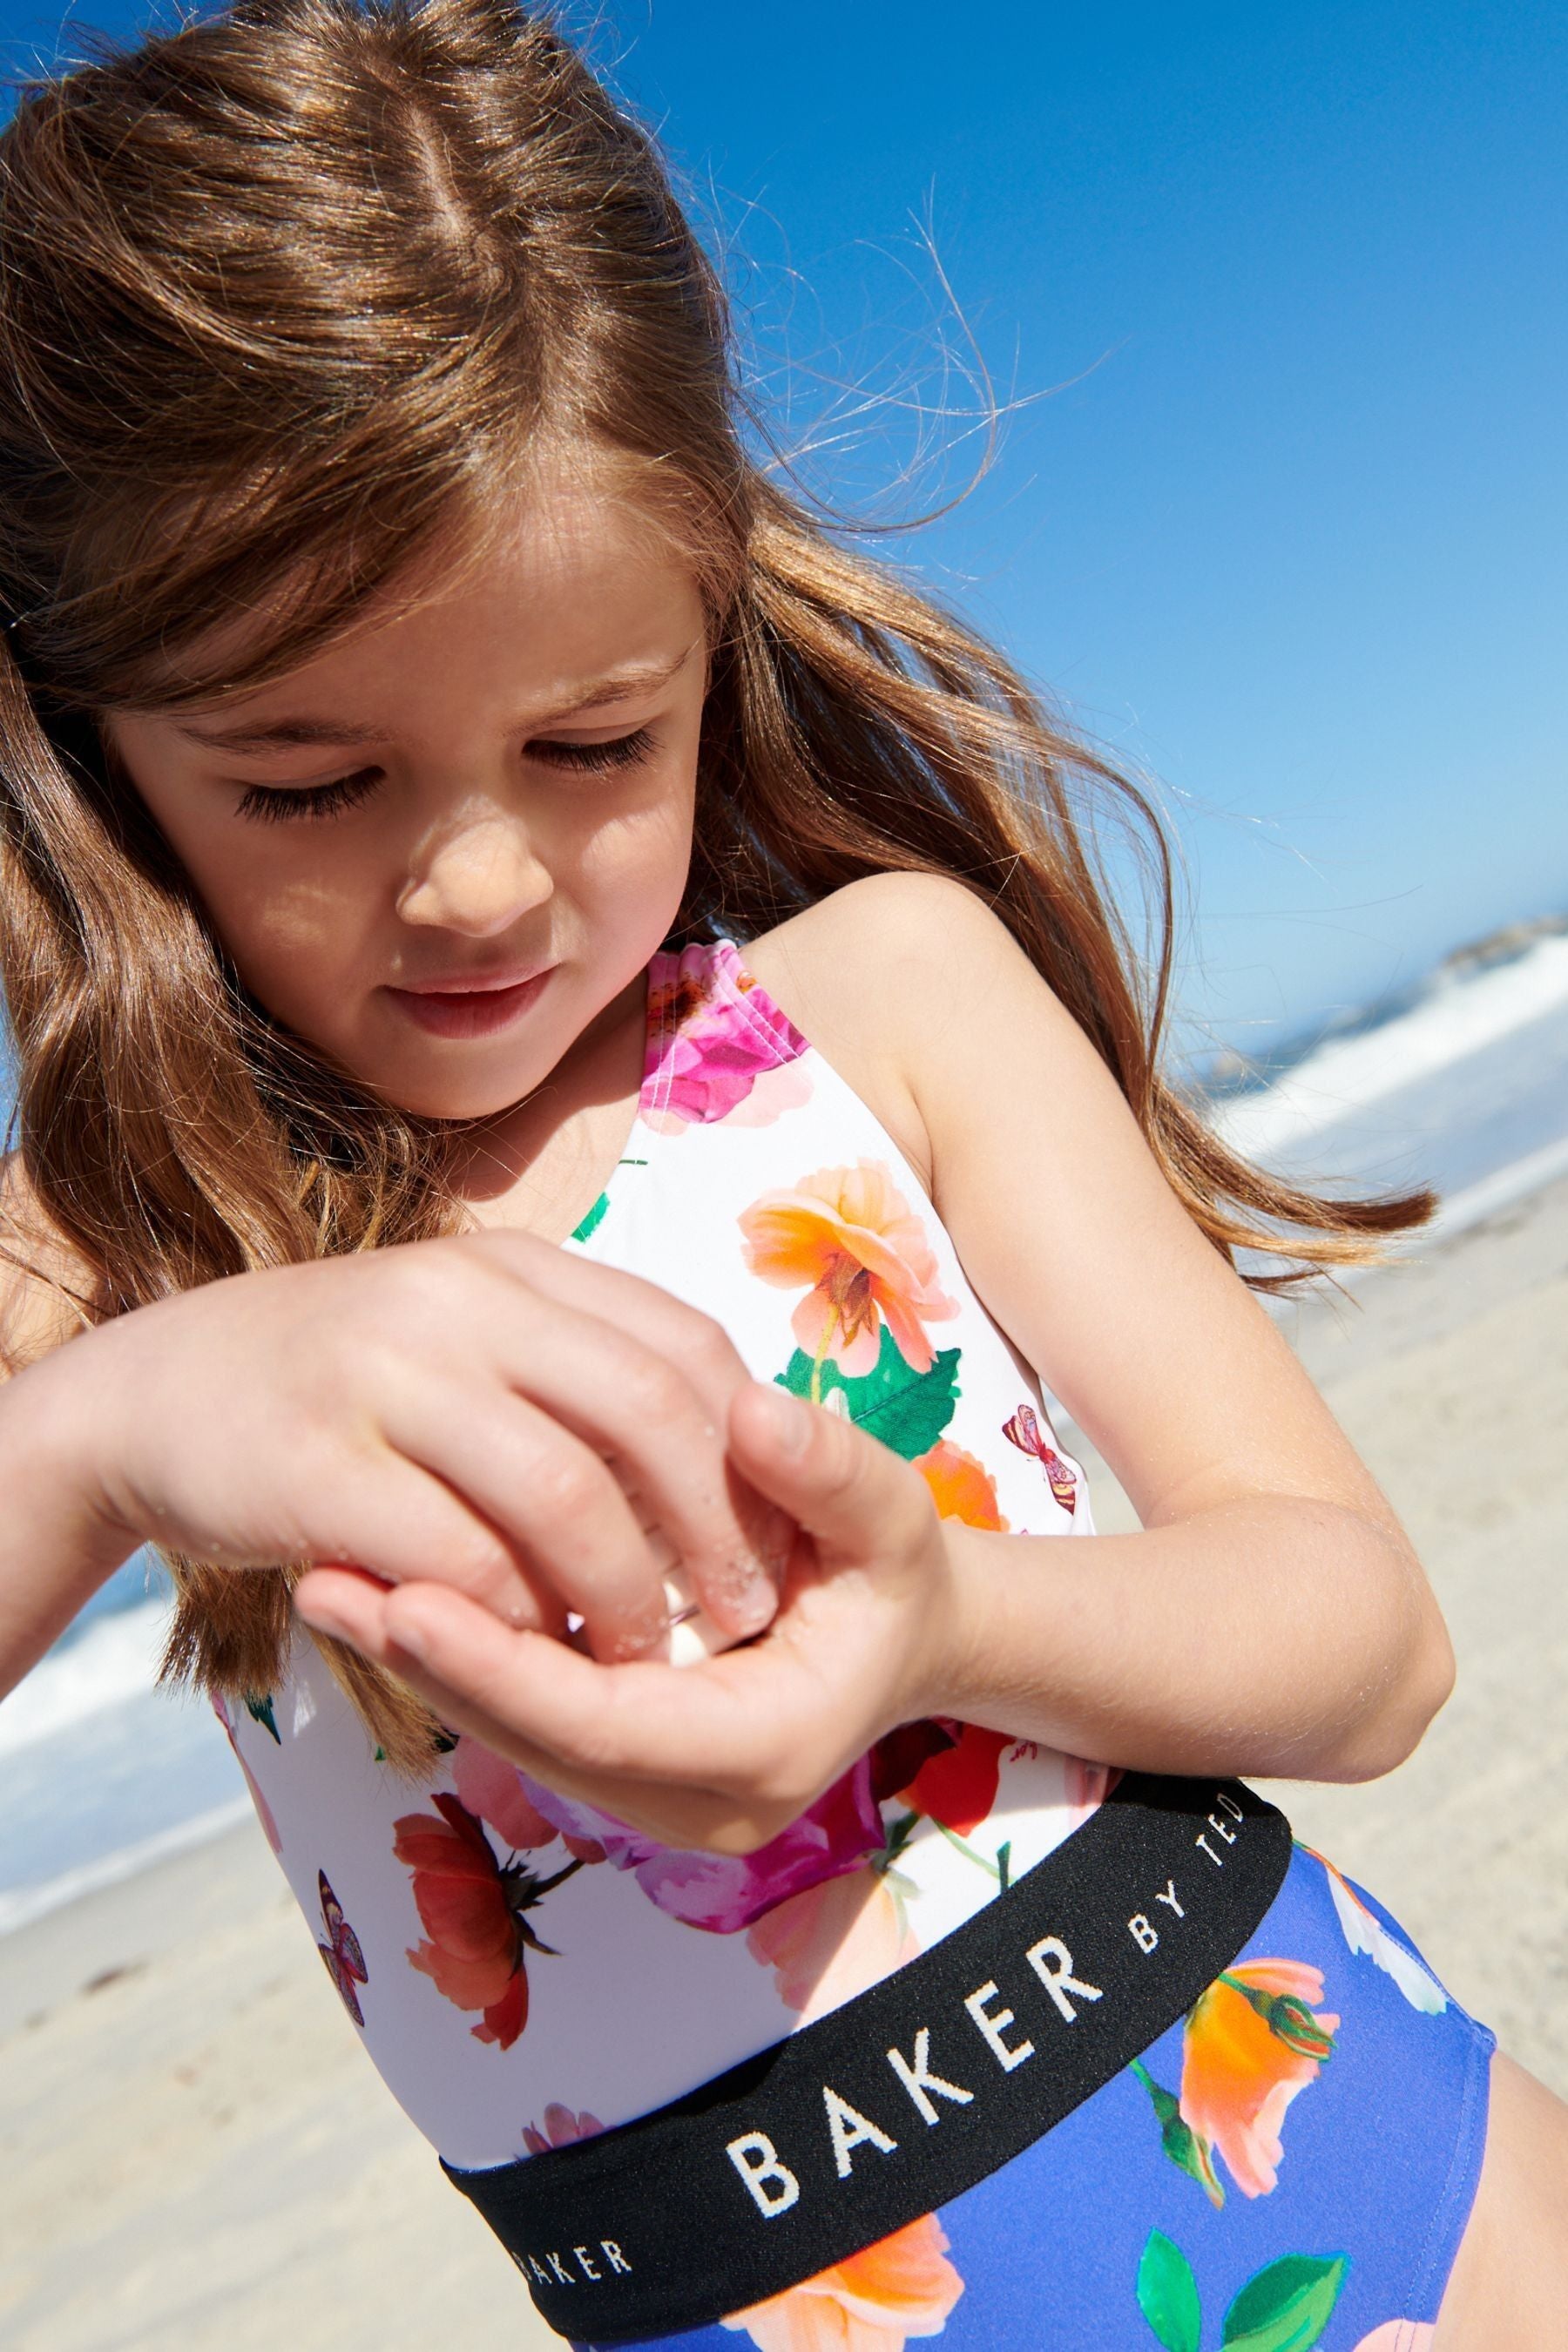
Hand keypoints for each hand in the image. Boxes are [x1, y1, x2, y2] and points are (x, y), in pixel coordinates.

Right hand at [54, 1231, 789, 1659]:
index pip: (683, 1341)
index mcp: (514, 1269)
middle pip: (648, 1410)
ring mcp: (386, 1378)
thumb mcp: (461, 1331)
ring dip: (619, 1591)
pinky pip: (456, 1559)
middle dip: (712, 1526)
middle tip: (738, 1613)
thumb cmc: (342, 1380)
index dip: (749, 1445)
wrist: (152, 1391)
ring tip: (637, 1655)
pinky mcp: (317, 1468)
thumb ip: (571, 1367)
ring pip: (561, 1493)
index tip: (776, 1531)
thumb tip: (721, 1450)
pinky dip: (511, 1618)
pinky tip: (526, 1651)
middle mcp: (460, 1303)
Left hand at [294, 1381, 962, 1853]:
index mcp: (762, 1748)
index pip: (603, 1723)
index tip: (406, 1593)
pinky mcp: (618, 1758)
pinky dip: (456, 1655)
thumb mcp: (894, 1518)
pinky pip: (521, 1712)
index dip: (500, 1663)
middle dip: (429, 1664)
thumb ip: (833, 1475)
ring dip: (423, 1660)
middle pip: (533, 1741)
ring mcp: (652, 1792)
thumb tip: (753, 1414)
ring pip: (512, 1734)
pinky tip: (383, 1587)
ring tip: (324, 1580)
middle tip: (325, 1584)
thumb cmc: (899, 1575)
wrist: (911, 1636)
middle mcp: (696, 1799)